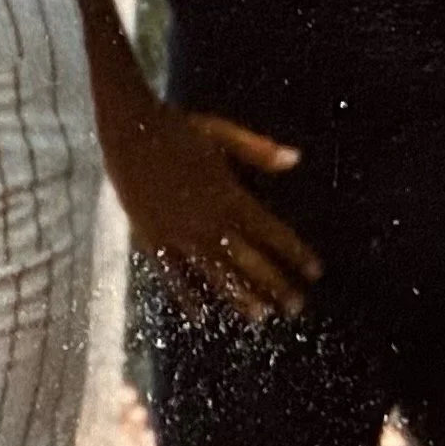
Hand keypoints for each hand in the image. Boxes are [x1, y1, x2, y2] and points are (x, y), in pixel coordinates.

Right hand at [112, 106, 321, 321]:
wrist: (129, 129)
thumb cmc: (180, 129)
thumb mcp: (223, 133)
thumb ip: (259, 150)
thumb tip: (297, 159)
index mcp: (228, 195)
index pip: (271, 232)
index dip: (295, 253)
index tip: (315, 272)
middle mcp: (207, 221)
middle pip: (248, 260)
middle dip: (275, 284)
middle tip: (295, 307)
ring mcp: (179, 234)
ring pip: (215, 273)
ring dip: (239, 296)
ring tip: (260, 316)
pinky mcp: (153, 240)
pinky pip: (173, 276)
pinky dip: (187, 297)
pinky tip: (200, 317)